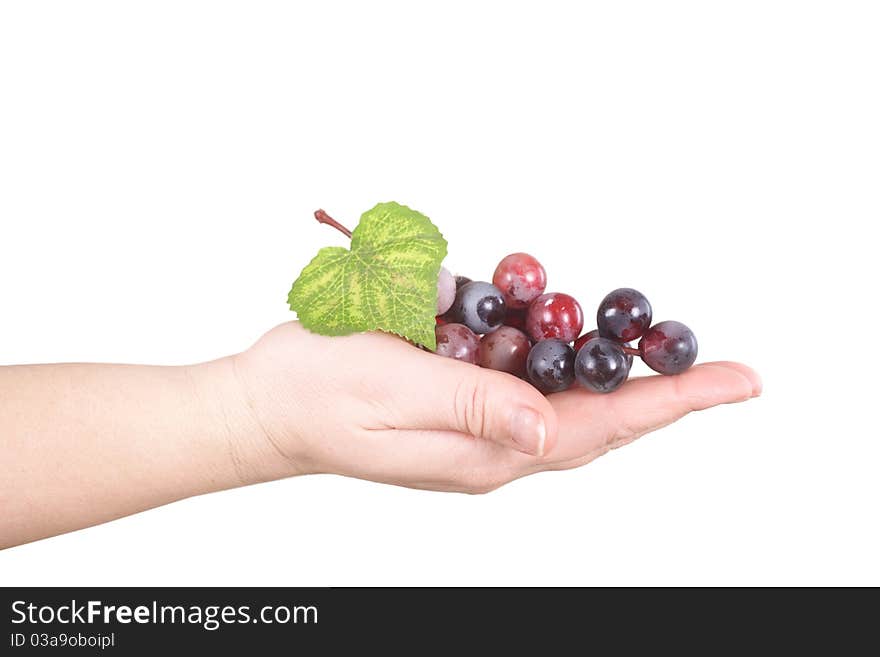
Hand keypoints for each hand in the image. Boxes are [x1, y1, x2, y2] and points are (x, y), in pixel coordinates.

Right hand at [227, 322, 761, 492]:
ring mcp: (478, 417)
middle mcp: (495, 439)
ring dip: (598, 361)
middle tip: (719, 365)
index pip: (599, 427)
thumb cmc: (318, 398)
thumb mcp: (392, 393)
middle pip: (598, 415)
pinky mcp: (459, 392)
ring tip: (641, 339)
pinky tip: (547, 318)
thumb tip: (550, 430)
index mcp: (488, 451)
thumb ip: (474, 407)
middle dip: (660, 388)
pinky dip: (543, 341)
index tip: (735, 381)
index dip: (669, 401)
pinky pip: (520, 368)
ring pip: (562, 388)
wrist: (267, 404)